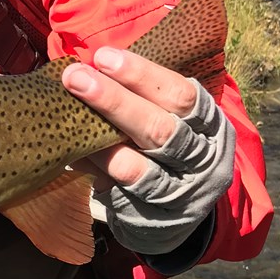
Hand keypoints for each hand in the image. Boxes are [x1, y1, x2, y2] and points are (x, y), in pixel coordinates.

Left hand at [62, 47, 234, 255]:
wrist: (182, 211)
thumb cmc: (170, 146)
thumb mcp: (174, 118)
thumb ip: (145, 96)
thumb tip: (92, 65)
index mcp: (210, 127)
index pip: (182, 96)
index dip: (142, 75)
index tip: (103, 57)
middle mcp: (202, 162)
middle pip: (160, 130)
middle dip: (113, 101)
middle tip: (75, 76)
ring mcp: (179, 196)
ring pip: (135, 168)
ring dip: (97, 141)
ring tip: (68, 117)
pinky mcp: (153, 221)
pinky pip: (116, 194)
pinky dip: (92, 172)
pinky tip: (70, 154)